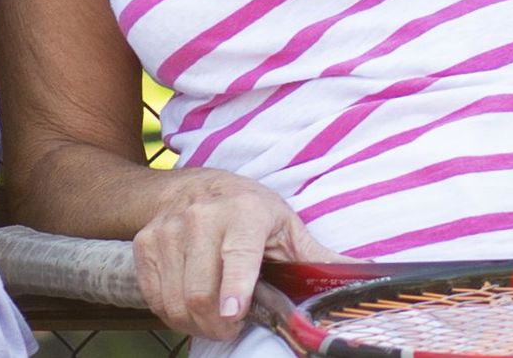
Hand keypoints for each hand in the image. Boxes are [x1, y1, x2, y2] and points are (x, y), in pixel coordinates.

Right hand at [133, 171, 332, 339]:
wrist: (195, 187)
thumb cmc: (251, 212)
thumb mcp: (289, 229)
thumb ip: (321, 260)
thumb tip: (366, 278)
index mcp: (246, 213)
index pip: (237, 256)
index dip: (234, 288)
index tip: (235, 313)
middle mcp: (203, 216)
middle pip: (201, 290)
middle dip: (217, 323)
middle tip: (232, 327)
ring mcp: (170, 229)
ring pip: (175, 299)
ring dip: (195, 322)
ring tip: (214, 316)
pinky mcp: (145, 243)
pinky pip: (154, 296)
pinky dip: (172, 311)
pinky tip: (190, 303)